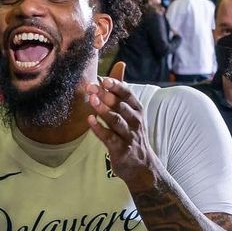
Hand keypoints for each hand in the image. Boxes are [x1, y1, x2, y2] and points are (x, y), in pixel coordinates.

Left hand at [86, 61, 160, 193]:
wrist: (142, 166)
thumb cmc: (132, 135)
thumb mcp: (130, 111)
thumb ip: (121, 90)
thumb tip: (119, 64)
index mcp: (137, 110)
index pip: (128, 95)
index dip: (117, 86)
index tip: (104, 79)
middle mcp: (135, 122)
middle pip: (121, 106)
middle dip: (106, 95)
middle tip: (91, 87)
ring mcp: (129, 136)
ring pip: (116, 121)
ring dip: (103, 110)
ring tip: (91, 100)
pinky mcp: (121, 150)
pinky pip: (109, 138)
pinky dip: (99, 129)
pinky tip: (89, 121)